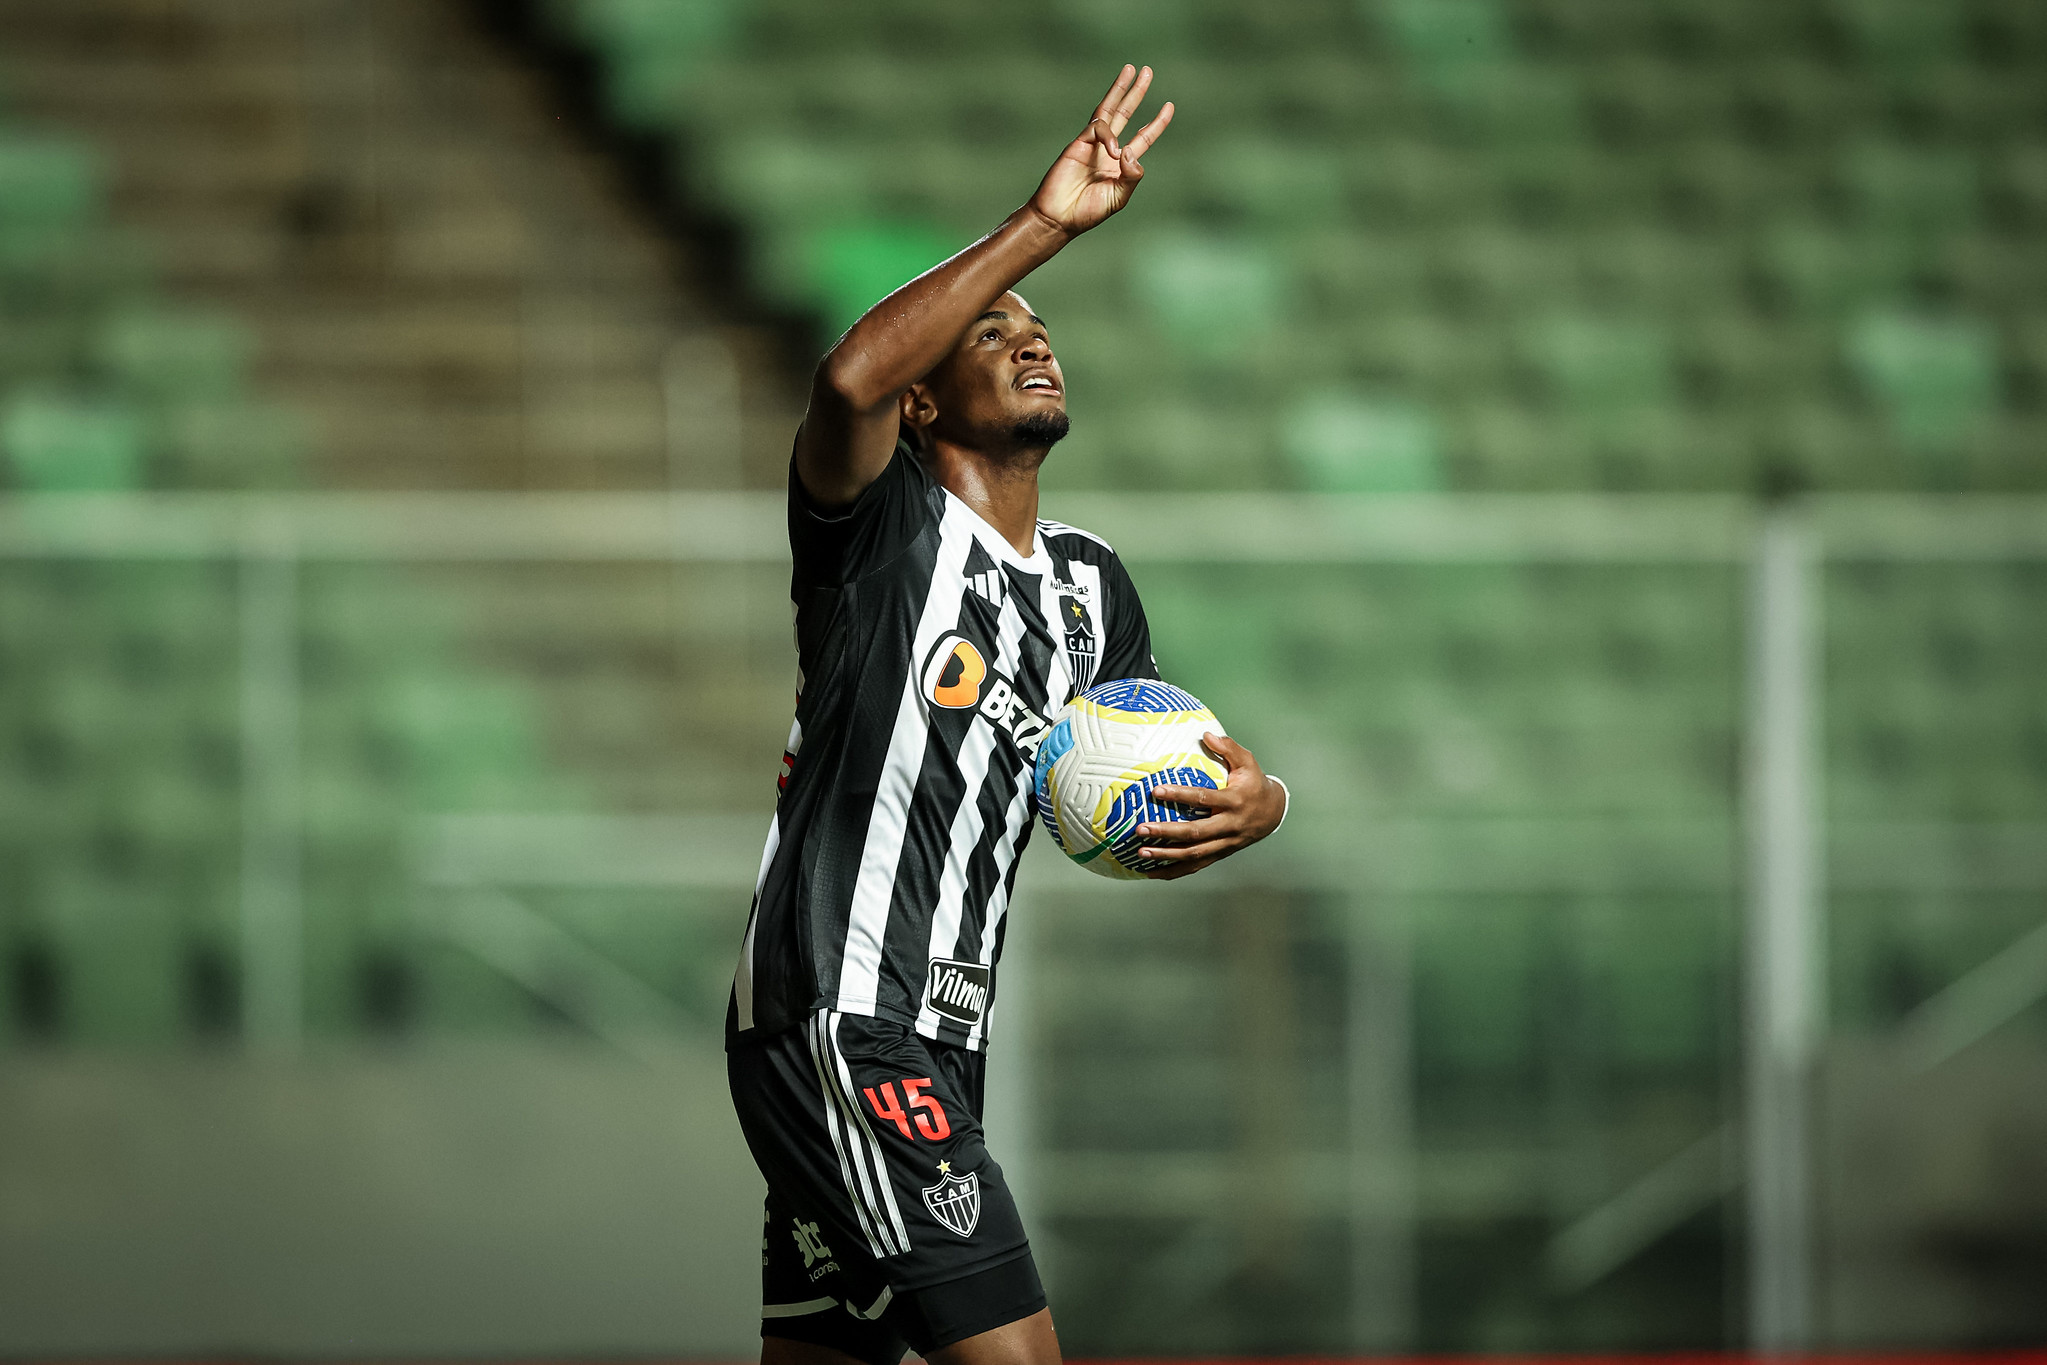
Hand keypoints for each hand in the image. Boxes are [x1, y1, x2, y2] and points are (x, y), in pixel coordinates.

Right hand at [1027, 64, 1173, 236]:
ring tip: (1131, 70)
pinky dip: (1108, 136)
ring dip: (1120, 89)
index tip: (1169, 106)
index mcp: (1120, 164)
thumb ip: (1131, 177)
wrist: (1059, 217)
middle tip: (1147, 71)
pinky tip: (1113, 152)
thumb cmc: (1088, 211)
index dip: (1156, 123)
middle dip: (1136, 92)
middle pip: (1125, 113)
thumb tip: (1130, 150)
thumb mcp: (1119, 197)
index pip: (1142, 137)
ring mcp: (1092, 144)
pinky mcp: (1077, 143)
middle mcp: (1107, 149)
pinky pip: (1097, 128)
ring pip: (1108, 110)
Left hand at [1136, 733, 1286, 880]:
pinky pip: (1195, 866)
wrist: (1273, 813)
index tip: (1156, 791)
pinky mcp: (1220, 854)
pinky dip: (1173, 871)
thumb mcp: (1248, 762)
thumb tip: (1206, 734)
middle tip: (1141, 828)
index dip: (1180, 795)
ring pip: (1194, 854)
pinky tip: (1152, 871)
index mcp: (1234, 801)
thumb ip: (1228, 747)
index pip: (1204, 798)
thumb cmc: (1255, 784)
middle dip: (1166, 832)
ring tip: (1141, 852)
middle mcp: (1229, 825)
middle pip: (1195, 833)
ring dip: (1166, 855)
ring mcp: (1224, 843)